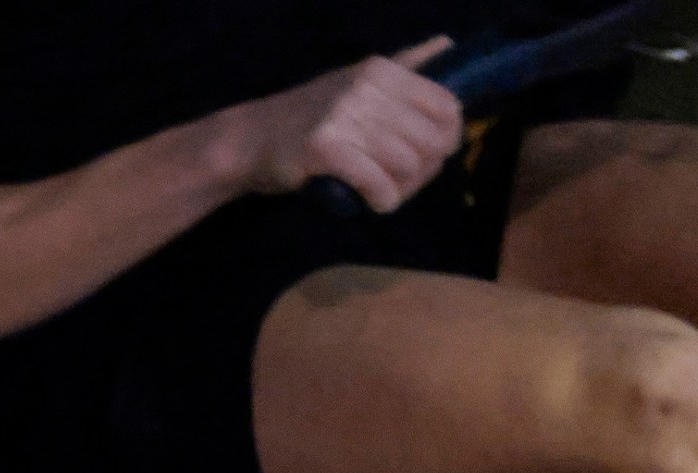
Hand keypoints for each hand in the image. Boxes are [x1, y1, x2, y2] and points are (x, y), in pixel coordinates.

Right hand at [225, 37, 462, 211]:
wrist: (249, 140)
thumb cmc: (307, 116)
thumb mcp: (356, 79)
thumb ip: (402, 64)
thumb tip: (447, 43)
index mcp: (381, 71)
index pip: (446, 106)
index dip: (449, 137)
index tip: (431, 155)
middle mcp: (366, 88)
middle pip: (431, 140)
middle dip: (426, 170)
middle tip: (405, 182)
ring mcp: (344, 118)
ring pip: (408, 164)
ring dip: (404, 188)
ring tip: (387, 193)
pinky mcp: (325, 150)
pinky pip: (376, 182)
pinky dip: (383, 199)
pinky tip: (375, 203)